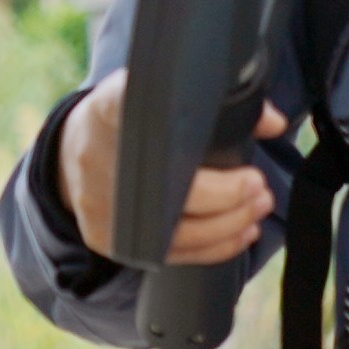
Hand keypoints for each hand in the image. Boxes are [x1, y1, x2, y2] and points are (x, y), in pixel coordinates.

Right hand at [57, 68, 284, 264]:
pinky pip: (165, 254)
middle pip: (170, 188)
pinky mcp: (104, 236)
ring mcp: (99, 202)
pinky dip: (209, 248)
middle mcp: (98, 157)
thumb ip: (216, 103)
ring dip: (227, 225)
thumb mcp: (157, 94)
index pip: (133, 110)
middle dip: (227, 195)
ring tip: (256, 208)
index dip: (174, 126)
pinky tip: (237, 234)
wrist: (75, 151)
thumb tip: (273, 122)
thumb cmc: (130, 120)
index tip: (222, 147)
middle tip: (258, 187)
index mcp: (110, 110)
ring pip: (172, 230)